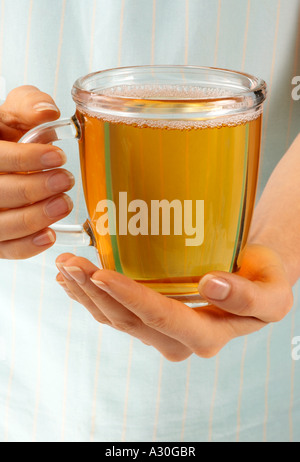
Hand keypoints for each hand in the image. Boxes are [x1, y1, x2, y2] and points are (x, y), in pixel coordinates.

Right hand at [0, 86, 73, 258]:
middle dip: (34, 189)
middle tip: (66, 180)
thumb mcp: (16, 114)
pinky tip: (49, 234)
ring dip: (34, 218)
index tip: (57, 156)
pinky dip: (27, 246)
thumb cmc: (10, 136)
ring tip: (64, 204)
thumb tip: (47, 113)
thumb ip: (28, 106)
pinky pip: (6, 250)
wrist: (7, 159)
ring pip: (0, 226)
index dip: (25, 158)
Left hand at [55, 244, 293, 360]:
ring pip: (115, 319)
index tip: (102, 274)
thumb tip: (212, 285)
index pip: (163, 318)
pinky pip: (114, 314)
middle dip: (95, 292)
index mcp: (207, 335)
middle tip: (70, 262)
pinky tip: (73, 281)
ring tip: (64, 266)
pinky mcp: (149, 321)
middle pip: (129, 320)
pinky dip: (91, 297)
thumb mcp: (272, 293)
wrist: (256, 281)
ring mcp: (160, 333)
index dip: (130, 297)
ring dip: (86, 293)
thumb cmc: (265, 282)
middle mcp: (178, 341)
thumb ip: (247, 296)